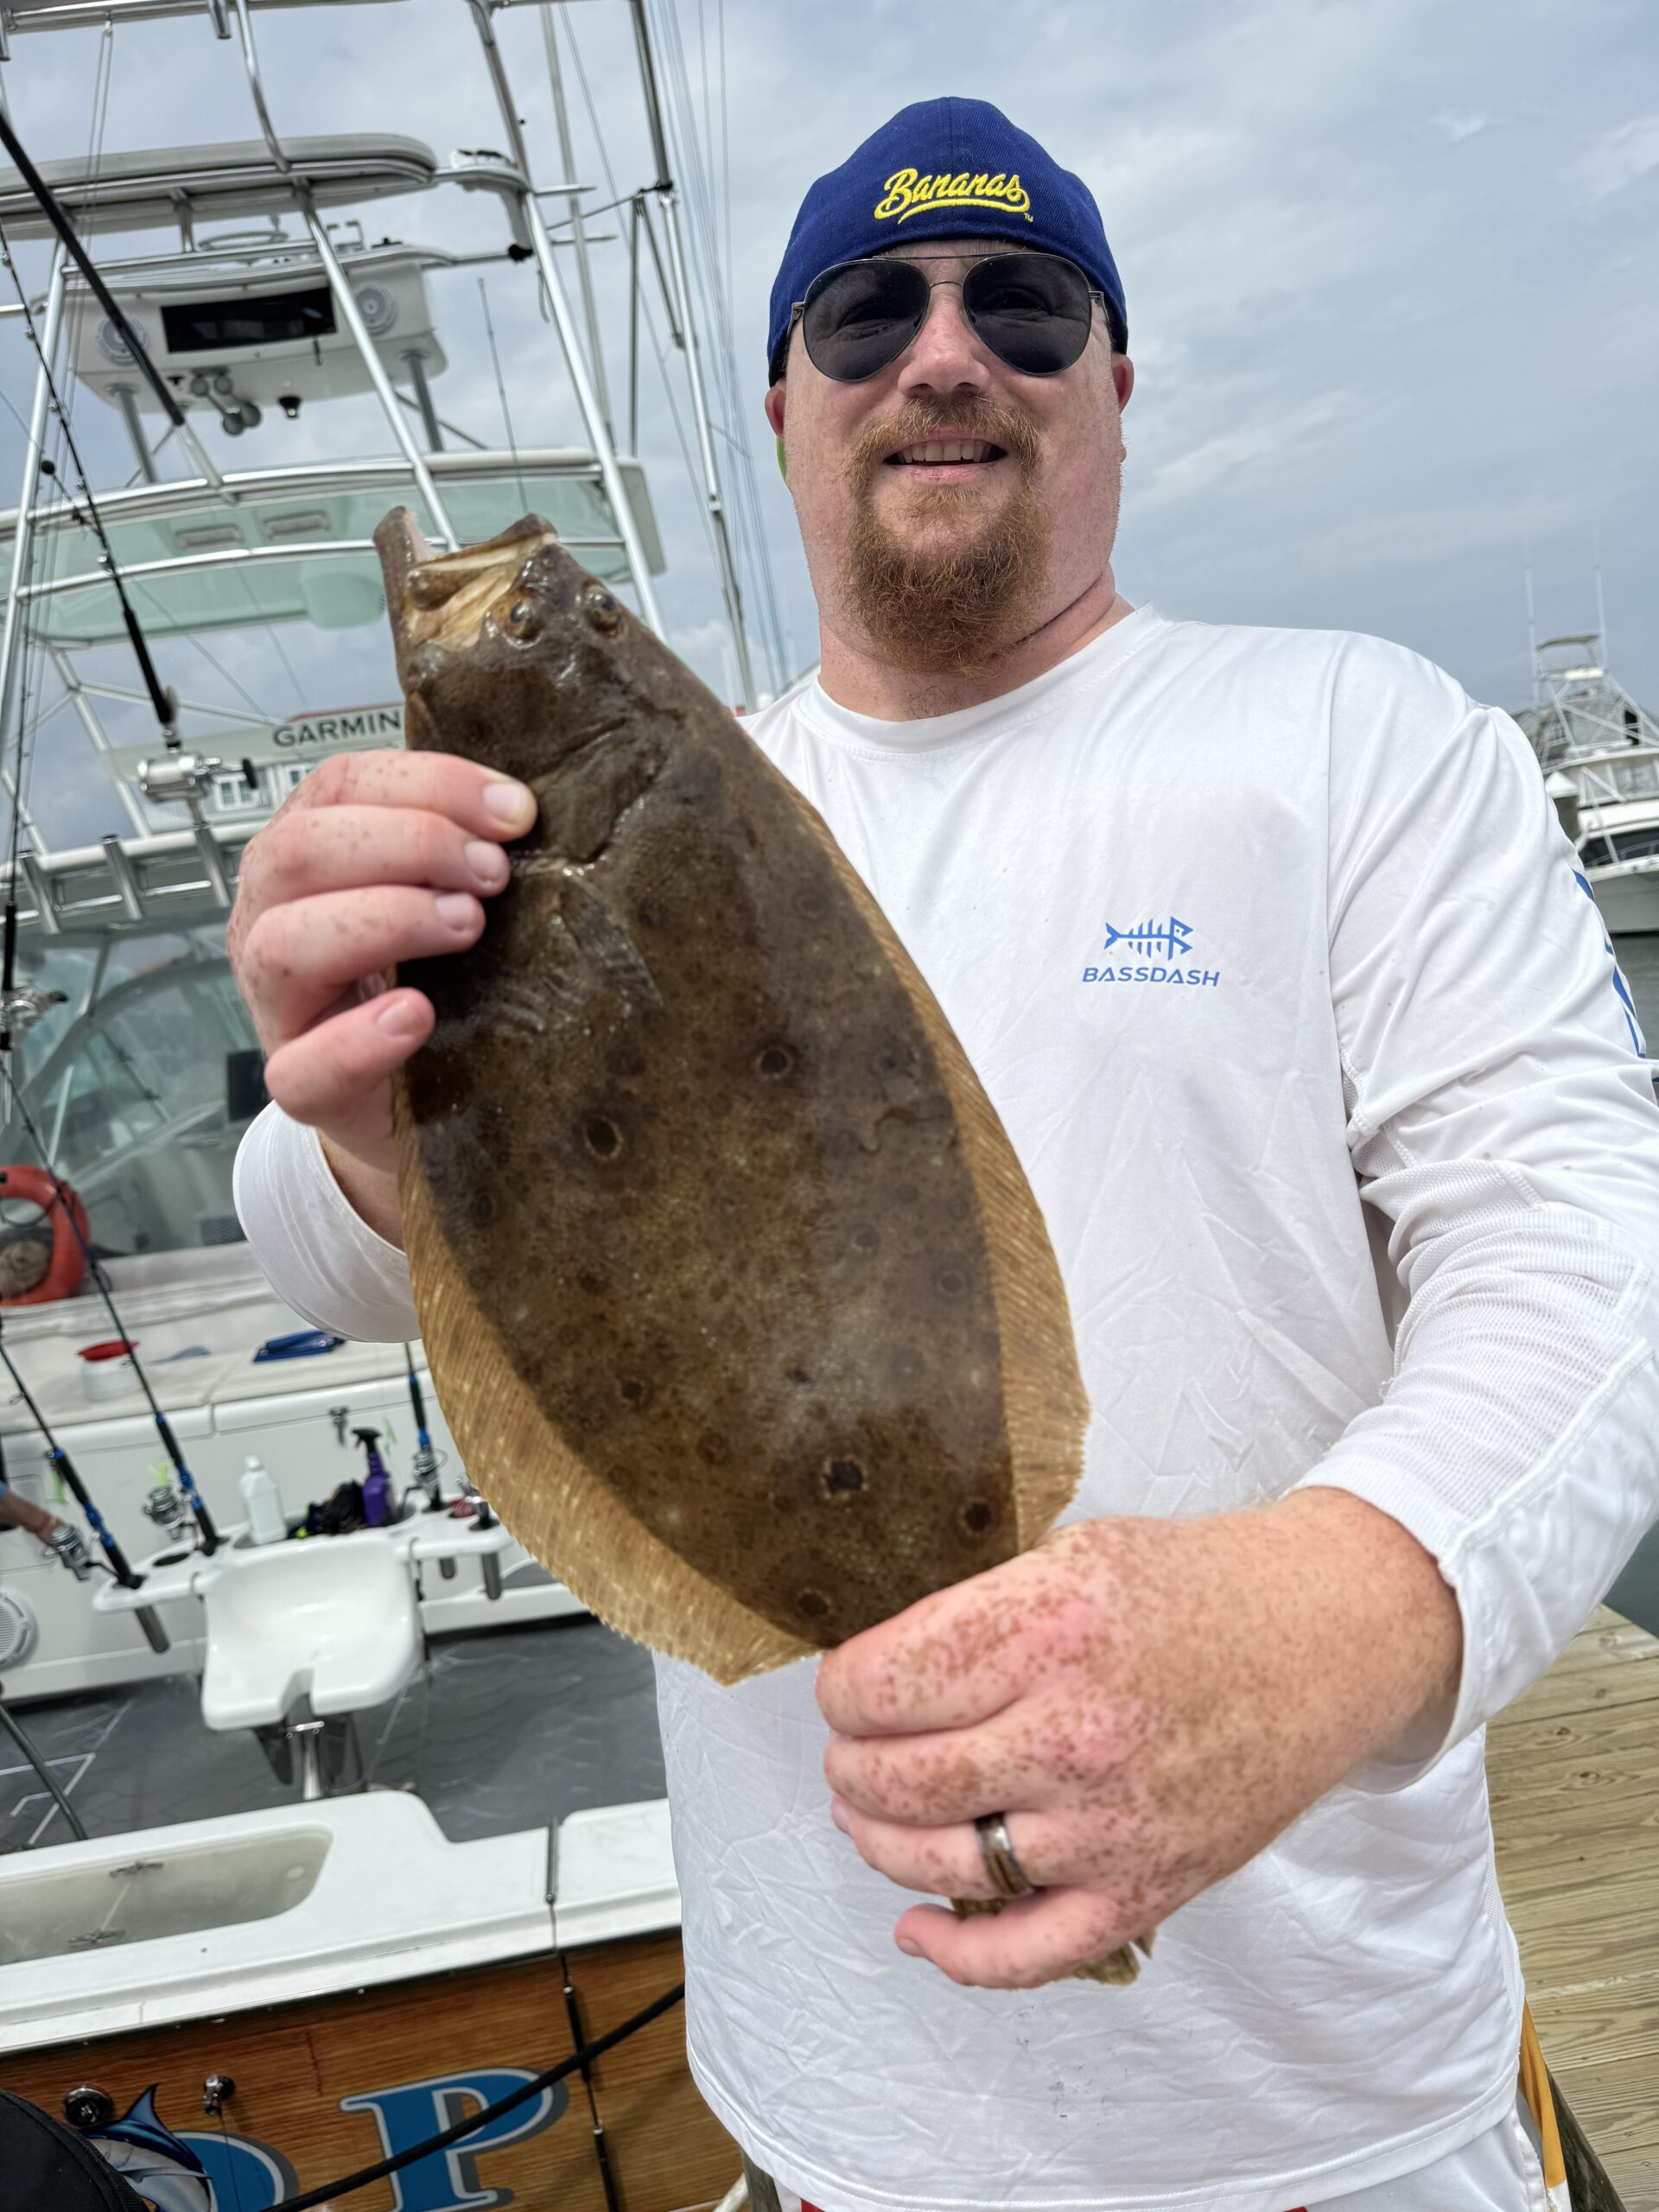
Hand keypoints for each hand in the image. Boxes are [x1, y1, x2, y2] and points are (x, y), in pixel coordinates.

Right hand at [228, 751, 536, 1224]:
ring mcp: (276, 1005)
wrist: (413, 1099)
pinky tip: (415, 1016)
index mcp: (305, 858)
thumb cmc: (424, 983)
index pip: (340, 786)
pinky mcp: (300, 1085)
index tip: (511, 809)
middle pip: (301, 850)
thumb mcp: (436, 899)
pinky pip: (301, 1067)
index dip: (428, 784)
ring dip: (387, 918)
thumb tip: (520, 810)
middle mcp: (272, 919)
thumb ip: (458, 851)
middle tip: (492, 873)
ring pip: (286, 943)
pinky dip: (357, 1041)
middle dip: (411, 844)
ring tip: (466, 926)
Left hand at [817, 1488, 1462, 1989]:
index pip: (882, 1683)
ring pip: (940, 1862)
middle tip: (850, 1745)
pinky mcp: (1146, 1889)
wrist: (1328, 1639)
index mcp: (1049, 1628)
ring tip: (868, 1811)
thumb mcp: (1074, 1553)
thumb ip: (979, 1613)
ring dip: (879, 1841)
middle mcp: (1075, 1732)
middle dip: (849, 1763)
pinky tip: (916, 1929)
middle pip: (896, 1778)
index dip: (840, 1688)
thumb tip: (880, 1672)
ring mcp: (1111, 1824)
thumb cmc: (1200, 1586)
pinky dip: (954, 1954)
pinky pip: (1025, 1953)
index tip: (843, 1685)